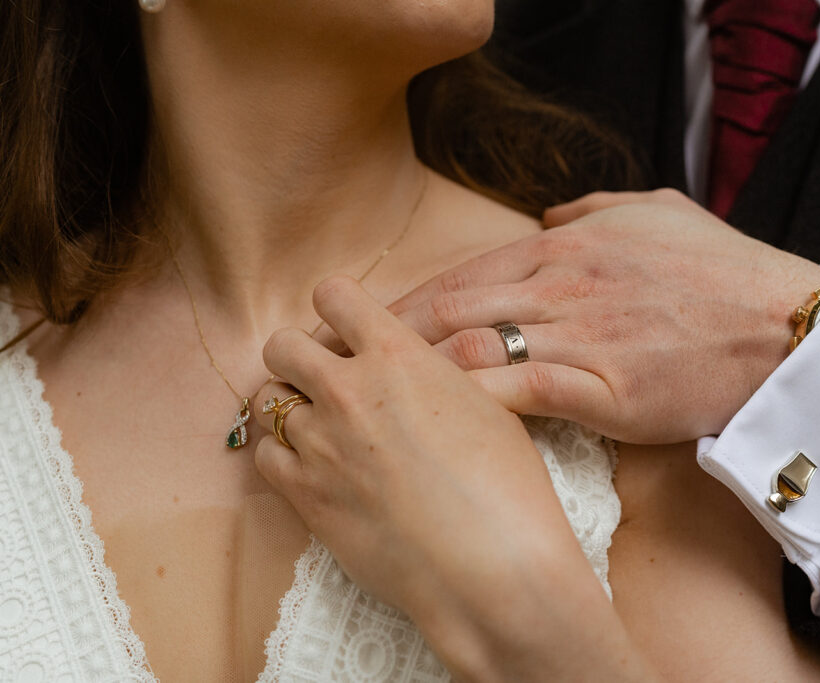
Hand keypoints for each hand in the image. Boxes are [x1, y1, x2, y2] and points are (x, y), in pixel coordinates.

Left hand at [253, 275, 655, 681]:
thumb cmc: (506, 484)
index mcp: (397, 354)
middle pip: (282, 344)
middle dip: (299, 356)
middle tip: (325, 380)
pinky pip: (264, 455)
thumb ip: (429, 374)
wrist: (492, 565)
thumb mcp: (484, 403)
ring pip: (265, 400)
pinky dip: (283, 454)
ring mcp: (319, 442)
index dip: (338, 308)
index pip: (333, 295)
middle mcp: (348, 389)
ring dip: (288, 406)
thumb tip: (405, 370)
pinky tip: (315, 466)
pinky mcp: (304, 495)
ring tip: (319, 427)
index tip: (347, 330)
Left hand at [389, 189, 819, 442]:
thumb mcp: (657, 213)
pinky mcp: (603, 389)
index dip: (408, 302)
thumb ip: (593, 210)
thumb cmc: (724, 272)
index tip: (367, 325)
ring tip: (370, 403)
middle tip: (342, 367)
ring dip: (414, 376)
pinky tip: (432, 427)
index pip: (465, 272)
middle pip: (451, 309)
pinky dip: (468, 405)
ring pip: (472, 349)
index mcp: (568, 246)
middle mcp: (562, 285)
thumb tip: (547, 215)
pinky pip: (517, 391)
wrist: (785, 329)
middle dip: (387, 340)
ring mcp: (579, 336)